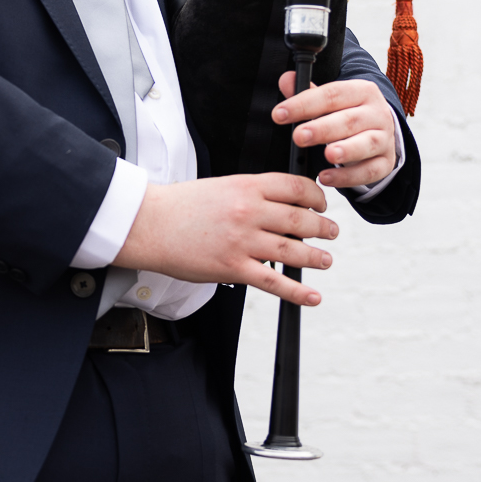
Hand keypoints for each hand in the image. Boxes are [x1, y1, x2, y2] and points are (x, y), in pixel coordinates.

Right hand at [112, 173, 337, 304]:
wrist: (150, 224)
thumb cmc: (180, 206)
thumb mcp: (221, 186)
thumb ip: (251, 193)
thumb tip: (280, 206)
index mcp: (247, 186)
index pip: (296, 187)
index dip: (316, 197)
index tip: (321, 204)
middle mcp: (249, 212)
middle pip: (301, 219)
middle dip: (322, 228)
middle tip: (330, 232)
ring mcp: (242, 241)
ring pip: (293, 251)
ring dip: (315, 257)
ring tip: (325, 260)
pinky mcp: (233, 268)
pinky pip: (273, 283)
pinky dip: (297, 291)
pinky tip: (312, 295)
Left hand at [273, 73, 396, 189]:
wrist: (380, 132)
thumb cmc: (348, 114)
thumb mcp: (331, 101)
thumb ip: (308, 92)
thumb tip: (287, 79)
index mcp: (362, 91)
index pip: (332, 94)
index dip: (304, 103)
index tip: (279, 114)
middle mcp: (377, 113)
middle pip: (349, 120)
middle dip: (322, 128)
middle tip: (299, 136)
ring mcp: (384, 139)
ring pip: (366, 144)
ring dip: (346, 150)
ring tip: (327, 154)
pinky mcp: (385, 162)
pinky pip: (369, 171)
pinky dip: (348, 177)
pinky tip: (326, 178)